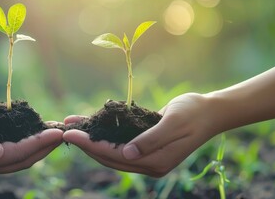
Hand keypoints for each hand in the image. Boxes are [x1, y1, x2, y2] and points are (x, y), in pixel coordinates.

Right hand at [0, 97, 62, 179]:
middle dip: (45, 148)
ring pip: (18, 160)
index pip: (15, 154)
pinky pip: (10, 155)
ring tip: (55, 134)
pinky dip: (26, 146)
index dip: (38, 143)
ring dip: (38, 148)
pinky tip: (35, 135)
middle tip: (64, 132)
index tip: (57, 131)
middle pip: (21, 161)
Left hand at [63, 93, 217, 176]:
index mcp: (155, 162)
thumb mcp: (174, 123)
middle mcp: (148, 163)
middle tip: (64, 131)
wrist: (210, 111)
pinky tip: (91, 122)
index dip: (91, 145)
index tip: (71, 135)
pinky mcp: (144, 146)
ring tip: (71, 125)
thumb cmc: (194, 113)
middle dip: (86, 144)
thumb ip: (151, 140)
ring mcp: (146, 156)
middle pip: (108, 156)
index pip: (115, 156)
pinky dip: (104, 133)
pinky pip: (119, 141)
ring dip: (91, 138)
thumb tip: (127, 155)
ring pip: (111, 150)